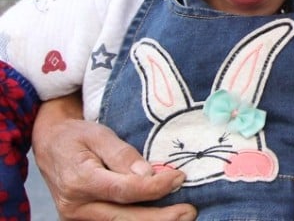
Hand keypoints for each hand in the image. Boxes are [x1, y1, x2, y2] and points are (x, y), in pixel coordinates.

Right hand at [33, 95, 196, 220]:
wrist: (50, 146)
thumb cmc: (76, 136)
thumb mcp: (99, 134)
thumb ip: (122, 154)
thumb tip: (149, 174)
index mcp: (79, 181)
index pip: (123, 190)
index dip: (154, 187)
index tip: (179, 178)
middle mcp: (76, 206)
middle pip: (124, 218)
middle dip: (160, 218)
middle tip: (190, 212)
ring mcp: (78, 218)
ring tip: (182, 216)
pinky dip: (139, 220)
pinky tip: (161, 215)